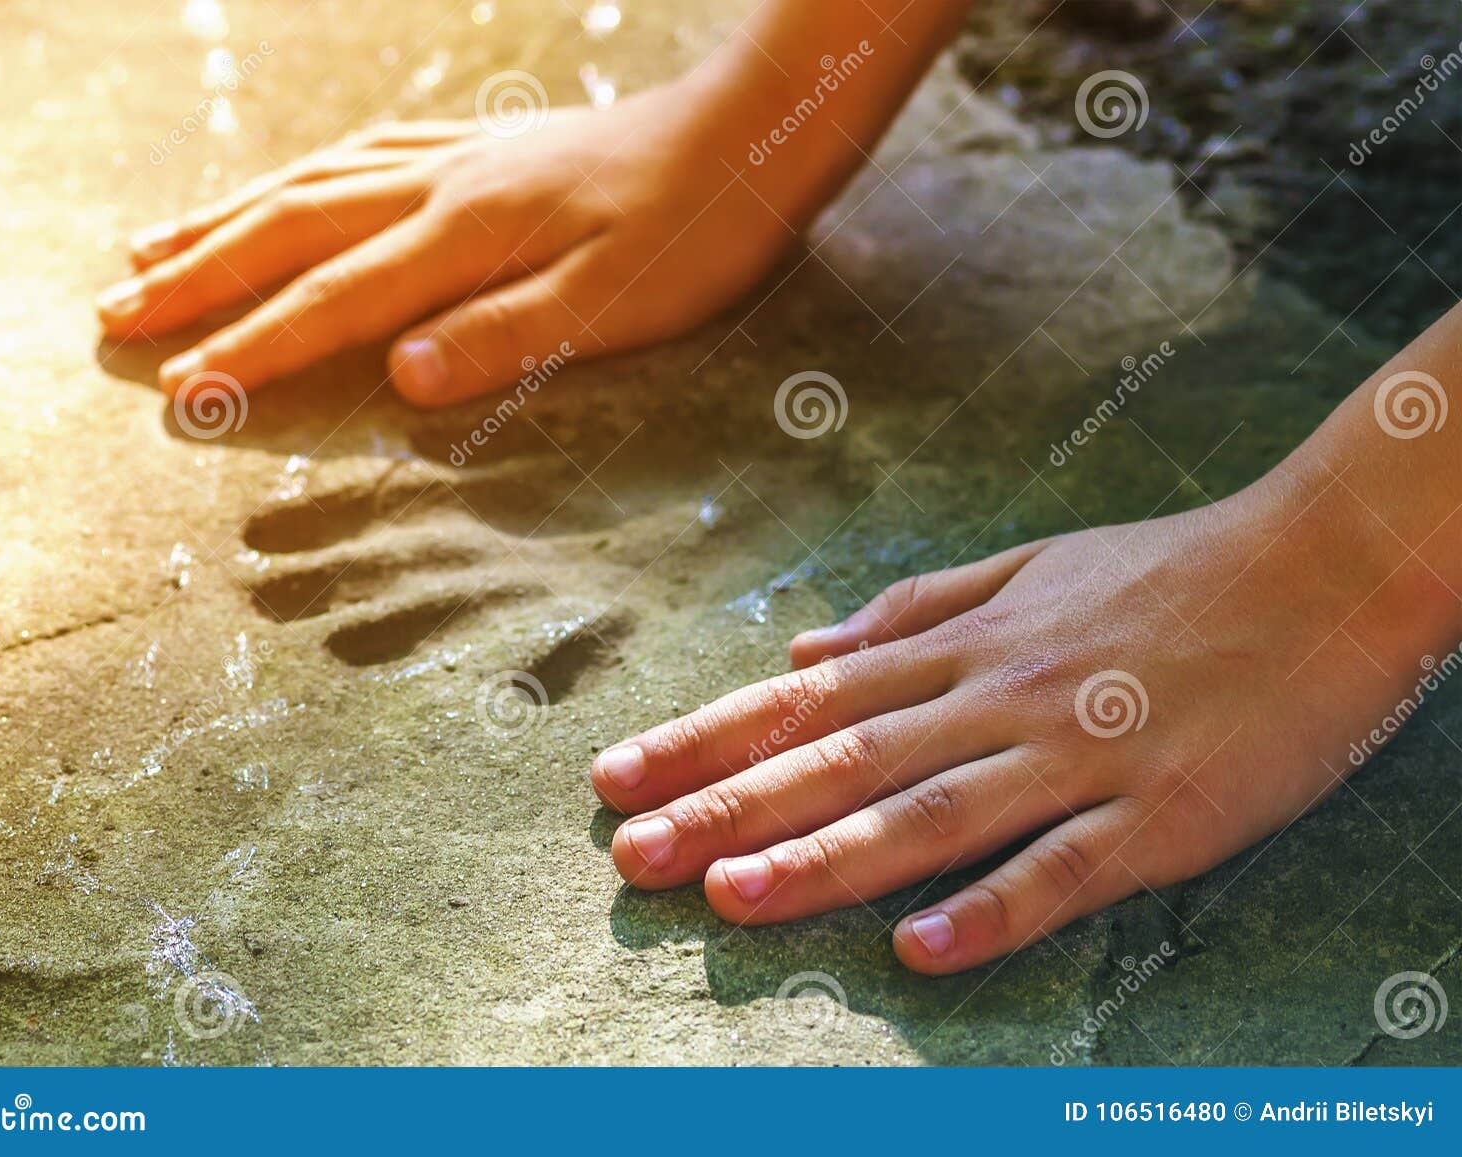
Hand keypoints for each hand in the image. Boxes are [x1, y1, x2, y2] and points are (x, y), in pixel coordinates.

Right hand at [98, 72, 829, 407]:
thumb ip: (508, 337)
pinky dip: (295, 175)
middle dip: (198, 276)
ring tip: (147, 246)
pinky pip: (358, 152)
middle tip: (111, 314)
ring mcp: (457, 154)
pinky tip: (276, 188)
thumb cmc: (697, 233)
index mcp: (470, 235)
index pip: (337, 300)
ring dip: (222, 218)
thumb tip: (400, 376)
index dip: (253, 346)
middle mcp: (443, 184)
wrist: (747, 133)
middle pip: (291, 228)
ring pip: (310, 180)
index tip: (178, 390)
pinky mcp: (481, 144)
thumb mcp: (619, 305)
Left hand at [591, 477, 1447, 974]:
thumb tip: (808, 651)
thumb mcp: (1028, 566)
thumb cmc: (1166, 572)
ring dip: (826, 859)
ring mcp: (1075, 757)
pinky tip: (920, 952)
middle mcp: (997, 698)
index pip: (805, 700)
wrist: (1322, 565)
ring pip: (928, 814)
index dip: (706, 739)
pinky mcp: (1156, 814)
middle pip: (842, 761)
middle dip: (728, 807)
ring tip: (732, 897)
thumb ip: (914, 610)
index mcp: (963, 647)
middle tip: (631, 855)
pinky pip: (1064, 870)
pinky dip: (993, 908)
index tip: (617, 777)